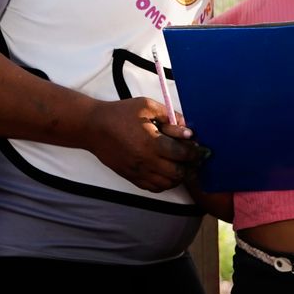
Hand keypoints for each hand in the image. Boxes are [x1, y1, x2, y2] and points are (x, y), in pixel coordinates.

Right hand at [85, 97, 201, 192]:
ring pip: (167, 184)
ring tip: (181, 166)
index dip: (194, 153)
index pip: (182, 154)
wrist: (94, 128)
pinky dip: (164, 184)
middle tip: (194, 160)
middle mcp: (146, 161)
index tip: (199, 149)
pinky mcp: (131, 177)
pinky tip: (166, 173)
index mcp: (151, 142)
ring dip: (178, 177)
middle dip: (190, 167)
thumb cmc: (120, 114)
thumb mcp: (146, 106)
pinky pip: (154, 188)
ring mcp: (138, 172)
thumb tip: (188, 130)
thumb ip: (170, 116)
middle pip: (178, 173)